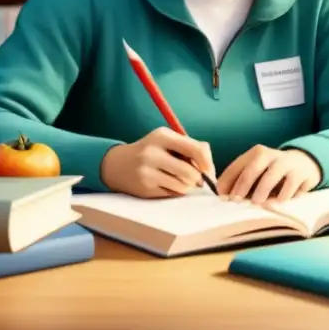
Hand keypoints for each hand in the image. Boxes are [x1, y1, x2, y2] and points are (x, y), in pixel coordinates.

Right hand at [100, 127, 214, 197]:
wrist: (118, 164)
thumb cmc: (152, 151)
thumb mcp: (168, 141)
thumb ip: (191, 147)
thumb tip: (210, 169)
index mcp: (162, 136)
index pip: (196, 149)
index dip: (208, 163)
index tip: (209, 170)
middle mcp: (152, 152)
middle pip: (190, 172)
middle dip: (198, 179)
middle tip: (197, 180)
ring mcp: (146, 171)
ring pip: (182, 186)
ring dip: (187, 186)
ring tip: (182, 181)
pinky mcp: (144, 188)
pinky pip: (171, 194)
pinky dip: (175, 191)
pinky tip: (167, 185)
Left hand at [217, 145, 321, 204]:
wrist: (304, 164)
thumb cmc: (273, 173)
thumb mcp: (258, 172)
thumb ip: (242, 182)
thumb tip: (223, 196)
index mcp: (256, 153)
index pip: (238, 166)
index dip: (228, 182)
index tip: (222, 198)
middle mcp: (270, 155)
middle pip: (254, 167)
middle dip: (243, 184)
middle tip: (237, 200)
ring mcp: (287, 162)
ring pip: (272, 174)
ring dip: (263, 189)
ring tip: (258, 203)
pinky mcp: (301, 172)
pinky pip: (291, 184)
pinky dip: (284, 195)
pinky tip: (280, 201)